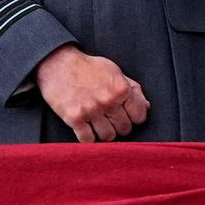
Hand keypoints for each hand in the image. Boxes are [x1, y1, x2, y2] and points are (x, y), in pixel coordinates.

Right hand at [35, 45, 150, 142]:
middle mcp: (108, 101)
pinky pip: (88, 140)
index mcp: (121, 89)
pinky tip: (87, 129)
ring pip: (108, 137)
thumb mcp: (115, 71)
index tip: (127, 116)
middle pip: (124, 129)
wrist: (59, 64)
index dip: (135, 117)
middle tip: (112, 120)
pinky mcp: (74, 118)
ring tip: (100, 125)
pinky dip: (89, 138)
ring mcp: (91, 111)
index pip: (139, 116)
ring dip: (105, 133)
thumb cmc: (88, 67)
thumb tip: (146, 106)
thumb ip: (132, 88)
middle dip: (120, 126)